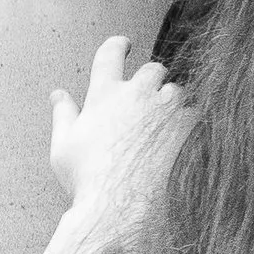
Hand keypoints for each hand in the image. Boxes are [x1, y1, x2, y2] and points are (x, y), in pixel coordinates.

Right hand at [49, 34, 190, 216]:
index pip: (110, 53)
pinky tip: (183, 141)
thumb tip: (57, 94)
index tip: (126, 45)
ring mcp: (163, 108)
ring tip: (164, 128)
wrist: (118, 207)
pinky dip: (191, 123)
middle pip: (153, 68)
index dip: (119, 45)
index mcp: (103, 94)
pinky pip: (196, 112)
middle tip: (148, 101)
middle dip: (153, 81)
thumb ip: (63, 114)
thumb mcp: (62, 147)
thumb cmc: (86, 181)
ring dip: (173, 103)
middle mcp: (135, 93)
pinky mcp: (186, 125)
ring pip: (177, 90)